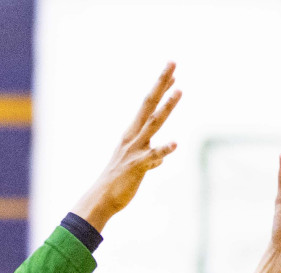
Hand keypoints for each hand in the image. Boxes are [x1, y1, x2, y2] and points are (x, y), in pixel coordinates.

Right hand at [70, 62, 181, 233]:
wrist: (101, 200)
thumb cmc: (118, 183)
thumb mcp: (136, 167)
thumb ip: (150, 159)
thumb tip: (159, 159)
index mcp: (132, 134)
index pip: (149, 106)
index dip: (161, 89)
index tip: (172, 72)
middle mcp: (133, 137)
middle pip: (149, 105)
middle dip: (161, 84)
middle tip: (172, 63)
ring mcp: (135, 150)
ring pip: (153, 124)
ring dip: (166, 107)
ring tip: (180, 90)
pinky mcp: (137, 166)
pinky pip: (152, 156)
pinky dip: (163, 150)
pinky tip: (175, 143)